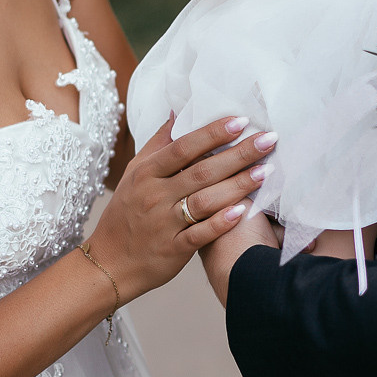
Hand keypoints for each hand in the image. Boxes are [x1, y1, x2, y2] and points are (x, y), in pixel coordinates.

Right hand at [88, 116, 275, 302]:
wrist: (109, 263)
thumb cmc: (125, 214)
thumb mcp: (133, 175)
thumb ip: (157, 144)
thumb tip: (176, 113)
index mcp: (146, 174)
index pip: (183, 147)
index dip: (213, 133)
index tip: (241, 121)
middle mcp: (155, 196)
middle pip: (201, 171)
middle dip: (238, 154)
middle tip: (268, 140)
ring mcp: (164, 224)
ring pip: (205, 201)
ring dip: (237, 185)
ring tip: (266, 171)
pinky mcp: (173, 250)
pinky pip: (200, 235)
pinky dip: (221, 222)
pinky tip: (243, 211)